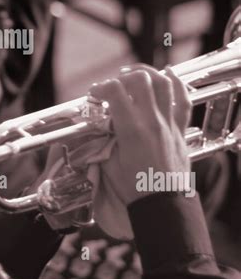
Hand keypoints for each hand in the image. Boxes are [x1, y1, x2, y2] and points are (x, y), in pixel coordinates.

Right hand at [87, 66, 191, 237]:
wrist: (162, 204)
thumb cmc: (134, 188)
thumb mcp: (109, 163)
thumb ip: (104, 140)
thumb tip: (101, 126)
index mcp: (132, 130)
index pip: (116, 92)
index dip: (101, 88)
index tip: (94, 94)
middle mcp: (153, 122)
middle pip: (141, 80)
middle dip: (123, 77)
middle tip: (114, 85)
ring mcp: (169, 124)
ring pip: (164, 84)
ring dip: (147, 74)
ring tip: (135, 75)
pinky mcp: (179, 129)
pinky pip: (183, 101)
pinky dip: (176, 84)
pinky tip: (168, 75)